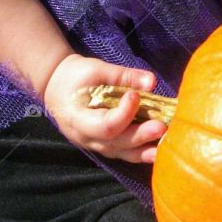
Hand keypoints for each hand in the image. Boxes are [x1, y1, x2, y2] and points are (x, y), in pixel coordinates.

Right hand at [42, 55, 166, 163]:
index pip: (105, 124)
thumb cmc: (74, 76)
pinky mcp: (102, 144)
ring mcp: (93, 144)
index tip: (135, 96)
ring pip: (120, 152)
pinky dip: (139, 152)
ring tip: (165, 147)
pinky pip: (121, 152)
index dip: (123, 113)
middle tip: (162, 127)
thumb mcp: (95, 69)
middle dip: (140, 135)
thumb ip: (123, 76)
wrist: (56, 87)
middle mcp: (85, 137)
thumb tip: (151, 82)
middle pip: (115, 142)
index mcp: (77, 118)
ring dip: (143, 151)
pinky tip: (157, 150)